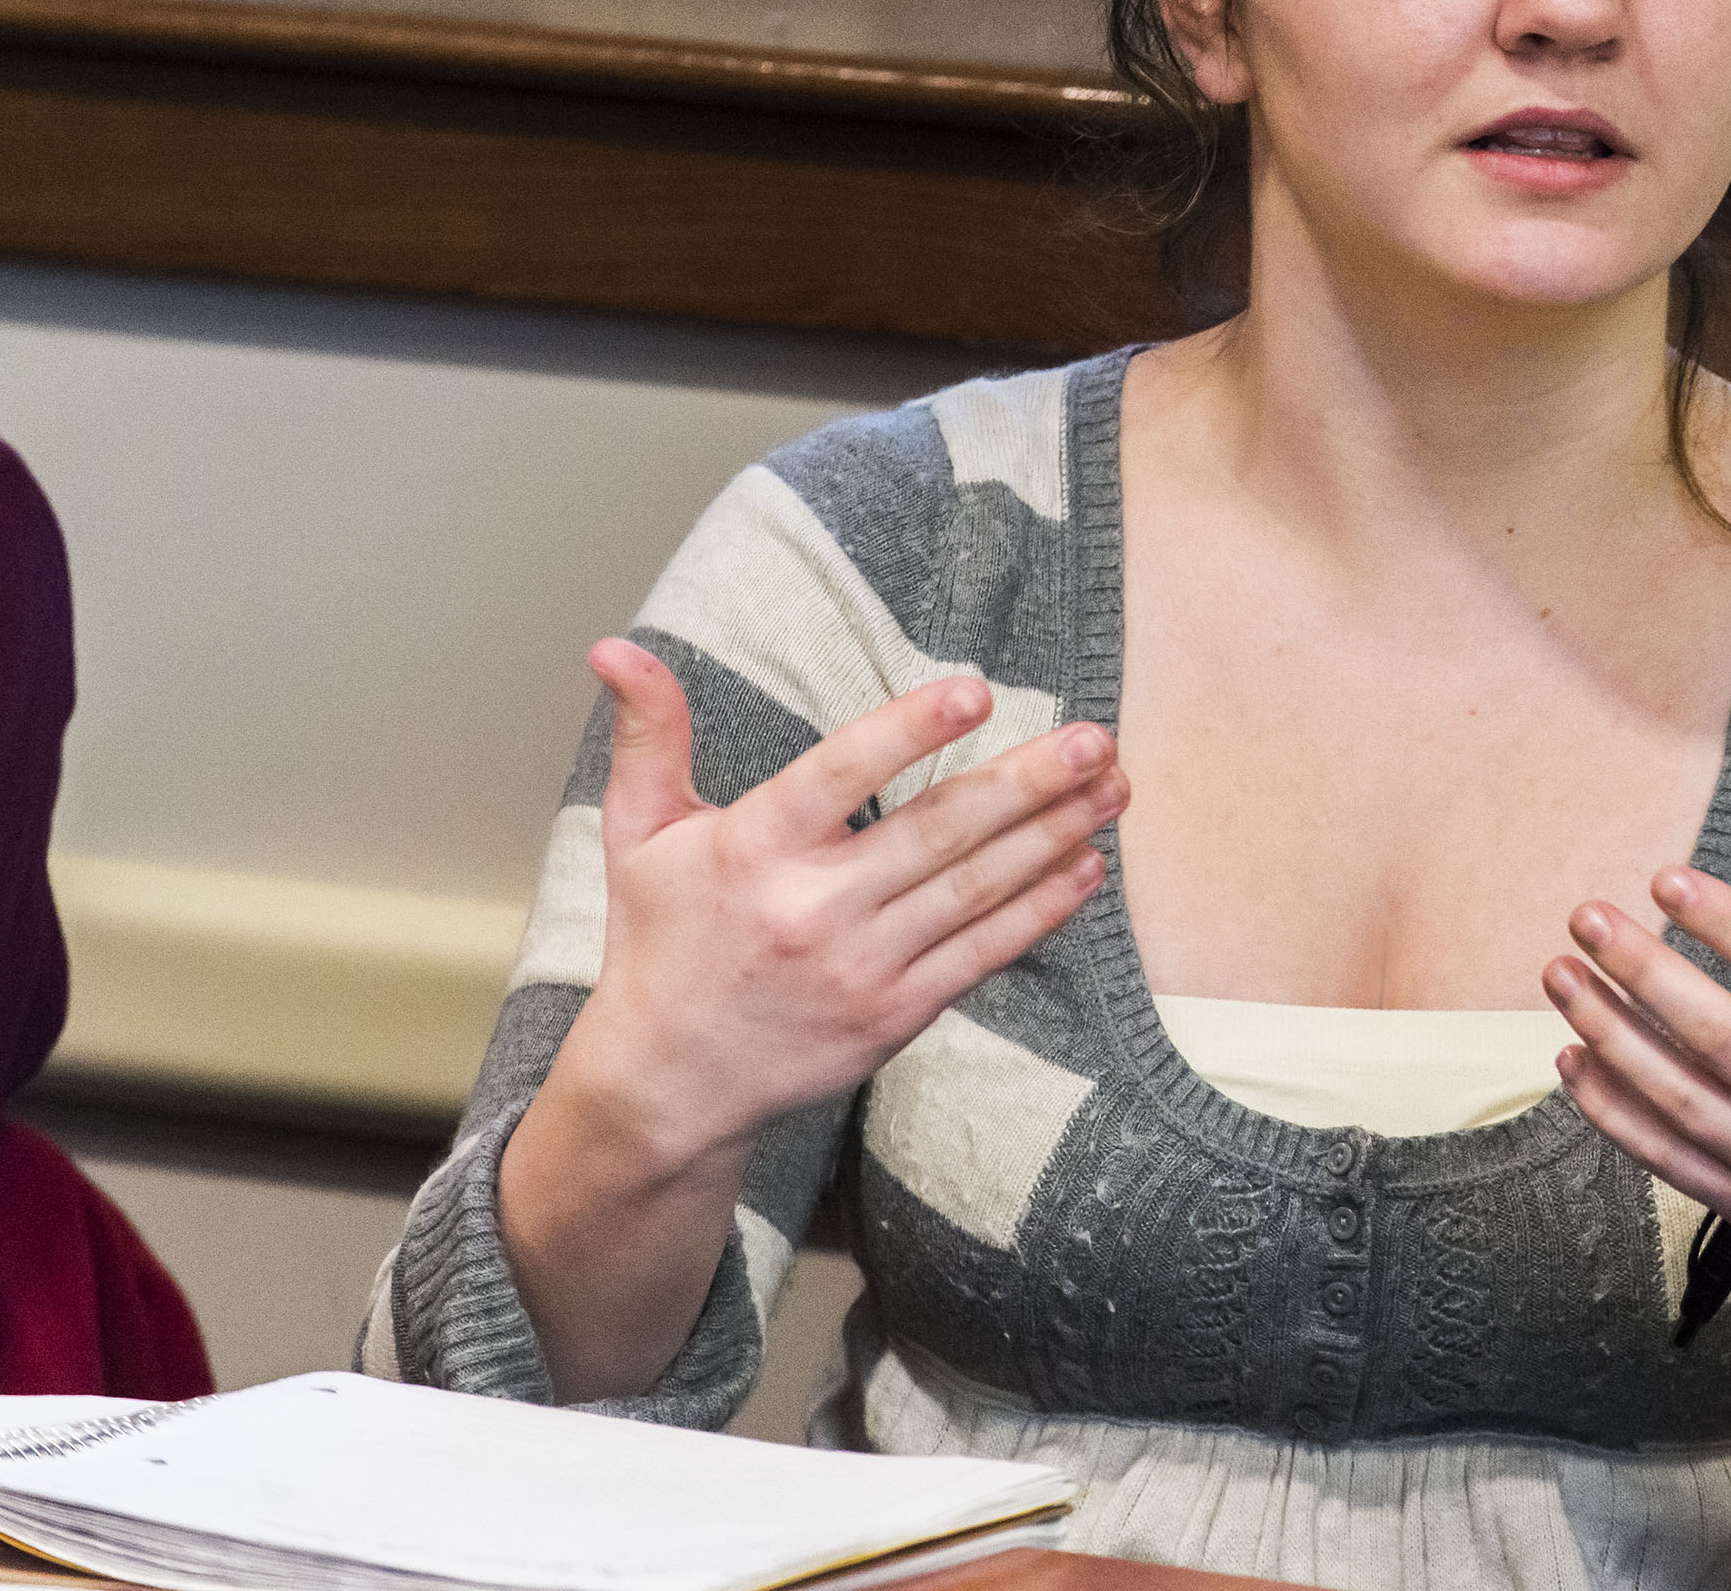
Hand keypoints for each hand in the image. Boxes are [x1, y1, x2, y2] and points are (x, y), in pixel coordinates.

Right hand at [560, 639, 1127, 1167]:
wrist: (669, 1083)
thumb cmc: (662, 942)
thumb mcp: (638, 833)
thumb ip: (647, 735)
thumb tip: (616, 647)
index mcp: (752, 849)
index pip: (839, 776)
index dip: (908, 732)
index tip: (975, 691)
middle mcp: (811, 909)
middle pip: (938, 831)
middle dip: (1028, 781)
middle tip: (1095, 736)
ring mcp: (860, 966)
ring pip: (976, 889)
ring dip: (1055, 834)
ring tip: (1114, 785)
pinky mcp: (895, 1014)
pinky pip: (983, 954)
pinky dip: (1041, 909)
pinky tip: (1085, 865)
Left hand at [1540, 869, 1730, 1371]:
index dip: (1726, 922)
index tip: (1667, 880)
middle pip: (1721, 1035)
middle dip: (1642, 968)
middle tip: (1587, 918)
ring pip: (1678, 1097)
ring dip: (1607, 1031)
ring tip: (1562, 976)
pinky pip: (1666, 1157)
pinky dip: (1612, 1109)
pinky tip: (1574, 1058)